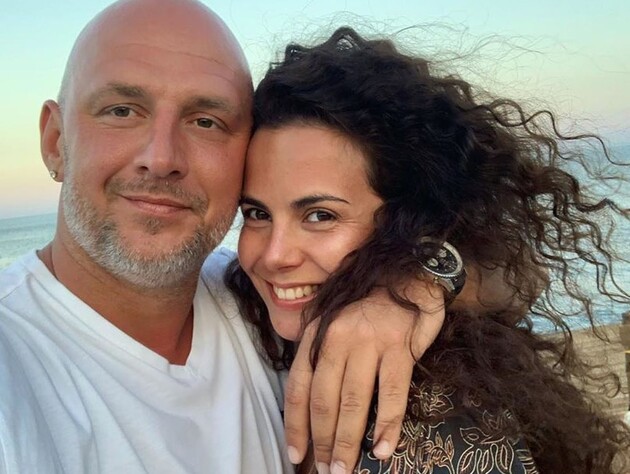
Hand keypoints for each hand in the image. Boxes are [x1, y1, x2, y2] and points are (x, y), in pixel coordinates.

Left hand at [283, 281, 444, 473]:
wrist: (406, 277)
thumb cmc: (366, 308)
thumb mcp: (333, 324)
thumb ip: (320, 357)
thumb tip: (311, 408)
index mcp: (317, 335)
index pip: (298, 387)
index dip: (296, 425)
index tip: (296, 454)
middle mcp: (337, 338)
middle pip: (324, 399)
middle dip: (322, 441)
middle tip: (326, 470)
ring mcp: (368, 342)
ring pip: (354, 401)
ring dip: (348, 441)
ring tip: (345, 469)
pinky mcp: (399, 347)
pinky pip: (391, 394)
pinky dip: (387, 425)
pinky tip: (383, 449)